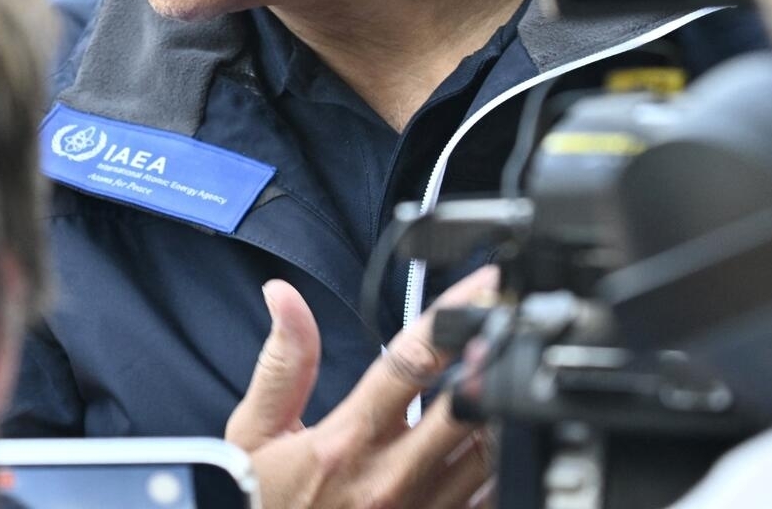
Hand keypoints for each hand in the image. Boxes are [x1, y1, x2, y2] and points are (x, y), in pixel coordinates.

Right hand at [225, 268, 496, 508]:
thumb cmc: (258, 499)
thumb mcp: (256, 429)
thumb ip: (282, 361)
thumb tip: (283, 294)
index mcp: (348, 439)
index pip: (413, 361)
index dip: (453, 315)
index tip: (485, 284)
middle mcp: (391, 477)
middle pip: (465, 404)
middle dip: (493, 356)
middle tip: (516, 321)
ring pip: (487, 454)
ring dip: (500, 408)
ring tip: (513, 371)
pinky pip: (489, 499)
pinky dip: (500, 464)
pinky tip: (502, 434)